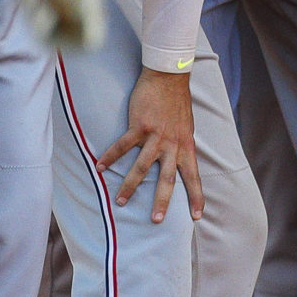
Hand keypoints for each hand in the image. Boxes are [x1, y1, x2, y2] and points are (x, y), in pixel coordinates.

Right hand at [96, 68, 201, 222]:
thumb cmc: (176, 101)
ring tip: (121, 201)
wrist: (168, 77)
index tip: (197, 216)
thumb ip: (181, 144)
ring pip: (142, 167)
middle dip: (162, 201)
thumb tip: (177, 158)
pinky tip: (100, 167)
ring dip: (130, 186)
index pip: (193, 176)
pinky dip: (110, 157)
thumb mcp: (186, 127)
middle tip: (156, 220)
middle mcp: (172, 145)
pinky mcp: (139, 125)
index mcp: (185, 146)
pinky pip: (123, 146)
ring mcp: (155, 136)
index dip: (196, 196)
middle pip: (167, 179)